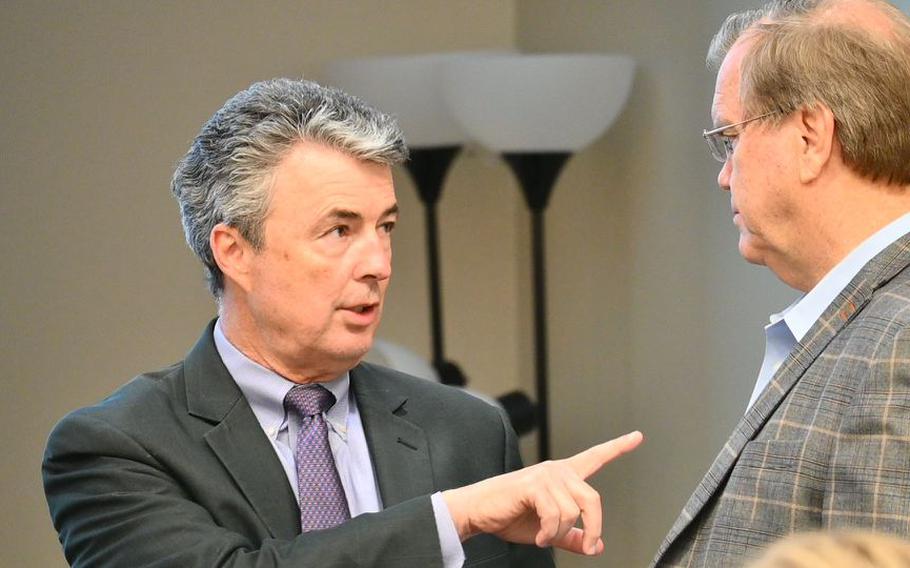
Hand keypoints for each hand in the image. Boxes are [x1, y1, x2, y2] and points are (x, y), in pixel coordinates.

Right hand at [442, 431, 642, 555]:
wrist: (478, 512)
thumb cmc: (509, 516)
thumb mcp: (548, 530)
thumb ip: (572, 536)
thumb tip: (595, 546)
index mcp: (563, 476)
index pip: (595, 457)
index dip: (618, 447)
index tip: (636, 437)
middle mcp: (557, 471)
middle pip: (593, 499)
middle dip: (594, 527)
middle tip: (587, 545)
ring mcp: (545, 476)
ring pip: (573, 513)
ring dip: (560, 534)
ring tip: (545, 537)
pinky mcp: (533, 485)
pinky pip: (556, 516)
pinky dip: (550, 534)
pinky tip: (540, 536)